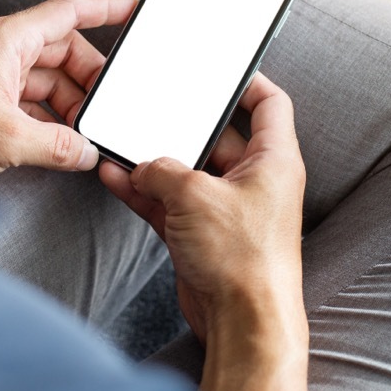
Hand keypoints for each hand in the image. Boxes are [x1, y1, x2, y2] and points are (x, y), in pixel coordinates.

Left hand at [0, 0, 136, 178]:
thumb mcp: (4, 139)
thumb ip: (56, 146)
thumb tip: (86, 152)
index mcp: (5, 41)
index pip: (67, 12)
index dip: (105, 8)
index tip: (135, 9)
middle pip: (61, 52)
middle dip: (88, 80)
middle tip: (107, 109)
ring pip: (45, 82)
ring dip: (67, 107)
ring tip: (82, 137)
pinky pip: (26, 104)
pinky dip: (46, 122)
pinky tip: (58, 146)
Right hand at [99, 73, 311, 390]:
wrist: (243, 323)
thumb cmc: (243, 258)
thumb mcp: (195, 195)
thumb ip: (164, 169)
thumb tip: (145, 167)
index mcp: (274, 160)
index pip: (270, 104)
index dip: (248, 80)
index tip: (220, 67)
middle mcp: (254, 181)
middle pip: (217, 137)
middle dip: (182, 126)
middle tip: (153, 106)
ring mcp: (227, 210)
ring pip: (187, 172)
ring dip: (155, 162)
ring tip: (122, 144)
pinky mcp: (204, 236)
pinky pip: (171, 202)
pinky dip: (146, 192)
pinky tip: (117, 178)